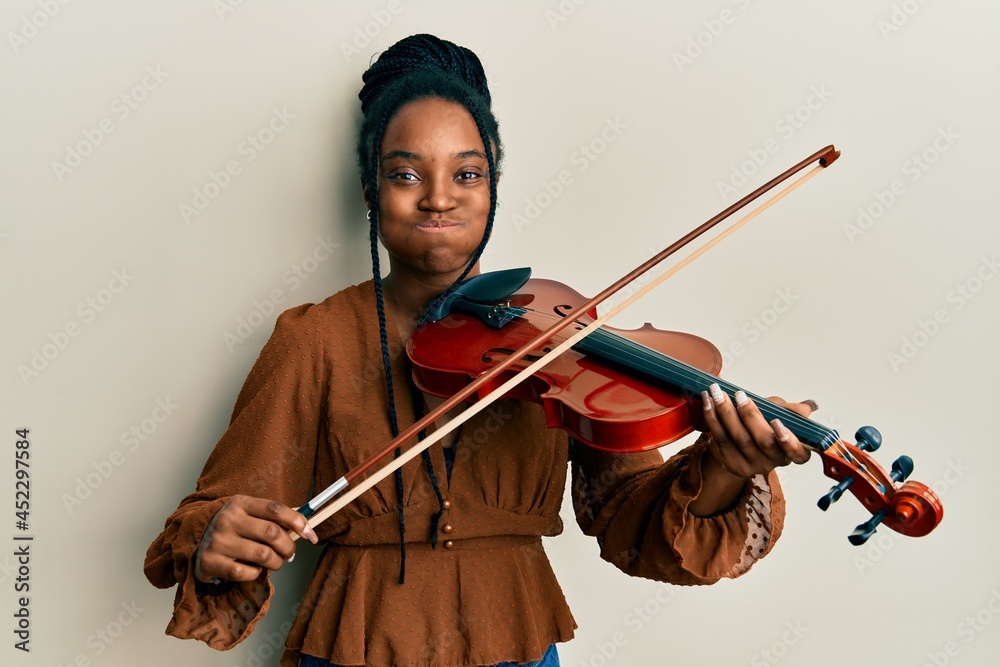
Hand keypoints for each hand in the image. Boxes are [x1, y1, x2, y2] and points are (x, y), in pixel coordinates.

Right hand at [193, 495, 317, 583]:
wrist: (196, 544)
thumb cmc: (233, 530)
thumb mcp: (250, 514)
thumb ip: (276, 517)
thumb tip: (308, 521)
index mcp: (241, 503)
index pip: (275, 509)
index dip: (297, 521)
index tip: (310, 534)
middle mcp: (228, 519)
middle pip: (272, 533)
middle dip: (288, 547)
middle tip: (290, 553)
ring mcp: (218, 540)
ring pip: (263, 555)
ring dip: (276, 562)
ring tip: (275, 562)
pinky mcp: (211, 561)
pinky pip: (246, 572)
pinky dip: (256, 574)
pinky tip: (254, 570)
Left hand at [702, 383, 813, 477]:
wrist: (735, 441)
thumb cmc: (761, 426)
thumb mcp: (779, 415)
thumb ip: (792, 410)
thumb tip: (810, 406)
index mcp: (790, 452)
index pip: (798, 454)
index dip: (789, 440)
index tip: (777, 422)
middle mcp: (772, 461)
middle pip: (764, 441)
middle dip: (750, 416)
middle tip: (740, 395)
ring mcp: (750, 465)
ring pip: (738, 438)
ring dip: (726, 412)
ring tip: (718, 392)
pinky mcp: (730, 462)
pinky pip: (720, 438)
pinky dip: (712, 417)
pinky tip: (708, 401)